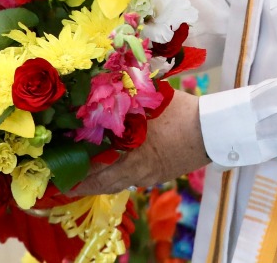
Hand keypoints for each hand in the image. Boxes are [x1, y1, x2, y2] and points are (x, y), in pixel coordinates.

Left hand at [71, 91, 208, 194]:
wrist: (214, 131)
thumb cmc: (181, 114)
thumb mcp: (148, 102)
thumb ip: (123, 98)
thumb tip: (98, 90)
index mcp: (133, 157)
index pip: (99, 174)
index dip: (80, 179)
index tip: (62, 181)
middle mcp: (140, 172)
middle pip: (107, 185)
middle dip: (87, 186)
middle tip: (69, 186)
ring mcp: (152, 176)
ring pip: (121, 184)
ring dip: (103, 183)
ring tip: (87, 180)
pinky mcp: (162, 174)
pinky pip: (134, 179)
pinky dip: (120, 177)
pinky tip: (116, 168)